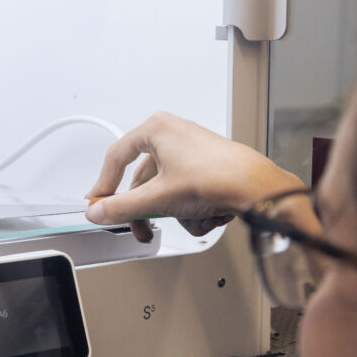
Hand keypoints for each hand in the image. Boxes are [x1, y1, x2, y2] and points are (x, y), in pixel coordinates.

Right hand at [85, 112, 303, 241]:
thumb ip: (122, 207)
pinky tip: (203, 214)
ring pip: (164, 189)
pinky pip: (183, 191)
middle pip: (142, 180)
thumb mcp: (159, 198)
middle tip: (139, 227)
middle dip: (145, 209)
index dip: (103, 184)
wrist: (258, 189)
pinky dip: (191, 208)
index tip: (98, 203)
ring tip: (187, 218)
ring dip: (174, 212)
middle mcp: (173, 135)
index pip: (116, 157)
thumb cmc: (217, 177)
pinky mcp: (205, 167)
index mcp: (157, 129)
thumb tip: (99, 211)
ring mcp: (190, 151)